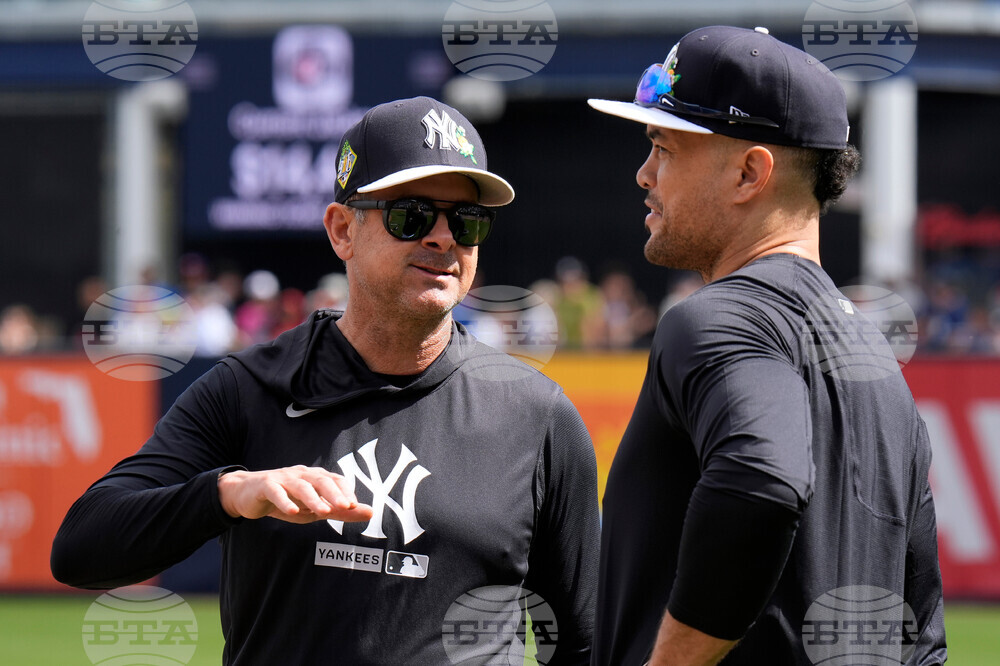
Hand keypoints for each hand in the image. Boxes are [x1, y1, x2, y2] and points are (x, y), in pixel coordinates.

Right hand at [218, 465, 373, 523]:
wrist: (248, 495)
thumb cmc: (287, 501)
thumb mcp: (316, 509)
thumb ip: (342, 511)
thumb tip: (371, 513)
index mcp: (315, 478)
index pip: (335, 479)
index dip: (345, 491)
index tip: (355, 505)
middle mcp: (301, 474)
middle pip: (320, 480)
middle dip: (334, 493)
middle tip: (346, 506)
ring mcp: (283, 478)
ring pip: (300, 486)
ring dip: (313, 498)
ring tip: (323, 511)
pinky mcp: (265, 485)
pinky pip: (276, 491)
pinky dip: (284, 501)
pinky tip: (292, 511)